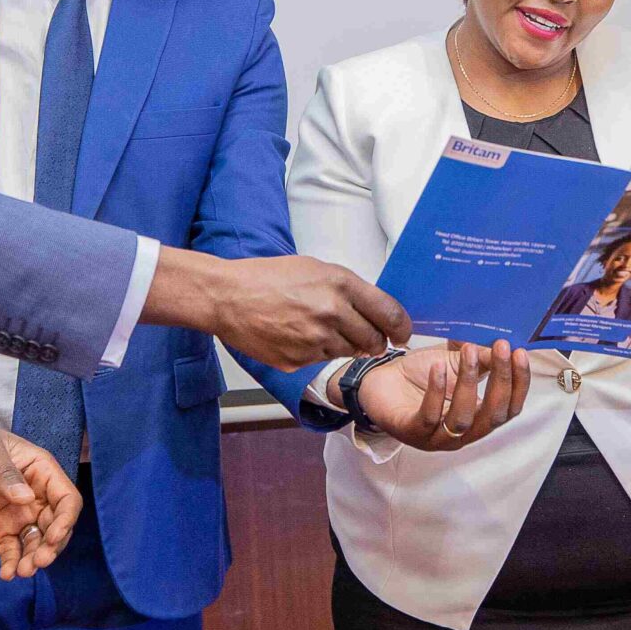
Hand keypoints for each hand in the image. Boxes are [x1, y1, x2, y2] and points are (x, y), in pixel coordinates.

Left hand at [0, 404, 81, 579]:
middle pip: (55, 526)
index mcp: (41, 471)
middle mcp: (35, 495)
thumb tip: (26, 499)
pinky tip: (7, 574)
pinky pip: (11, 550)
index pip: (66, 499)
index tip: (53, 538)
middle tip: (37, 562)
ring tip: (22, 571)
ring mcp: (17, 514)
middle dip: (51, 546)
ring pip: (35, 542)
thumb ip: (5, 473)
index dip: (66, 520)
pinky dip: (11, 563)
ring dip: (33, 559)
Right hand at [145, 249, 410, 368]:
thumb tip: (375, 311)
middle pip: (373, 341)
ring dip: (341, 345)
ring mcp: (314, 341)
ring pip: (347, 353)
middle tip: (366, 338)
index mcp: (340, 285)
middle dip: (373, 342)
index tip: (402, 334)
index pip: (390, 314)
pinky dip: (315, 353)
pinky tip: (297, 336)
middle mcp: (332, 314)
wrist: (227, 296)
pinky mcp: (298, 361)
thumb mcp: (314, 268)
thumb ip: (348, 290)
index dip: (401, 328)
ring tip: (317, 329)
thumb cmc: (267, 277)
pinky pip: (320, 361)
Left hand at [357, 340, 530, 450]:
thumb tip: (504, 346)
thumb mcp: (455, 362)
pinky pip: (429, 417)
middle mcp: (461, 434)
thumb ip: (481, 358)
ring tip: (469, 352)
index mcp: (477, 418)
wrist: (378, 382)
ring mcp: (436, 437)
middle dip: (501, 382)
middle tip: (502, 349)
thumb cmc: (419, 376)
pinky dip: (437, 391)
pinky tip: (439, 368)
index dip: (519, 383)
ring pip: (463, 419)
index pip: (509, 409)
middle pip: (492, 416)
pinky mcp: (411, 432)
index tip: (519, 353)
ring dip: (469, 383)